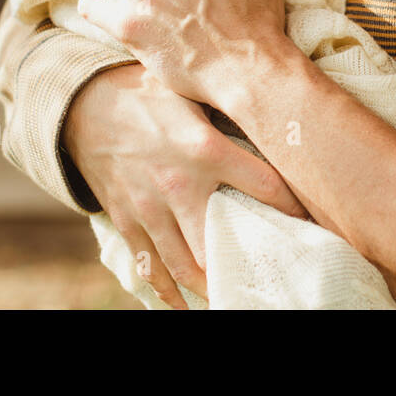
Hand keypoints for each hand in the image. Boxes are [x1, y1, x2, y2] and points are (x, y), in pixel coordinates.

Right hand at [65, 61, 307, 308]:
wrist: (84, 104)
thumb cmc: (147, 92)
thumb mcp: (191, 90)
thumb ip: (229, 106)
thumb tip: (274, 111)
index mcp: (204, 149)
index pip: (265, 185)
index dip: (293, 205)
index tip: (311, 219)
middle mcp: (179, 186)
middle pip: (225, 241)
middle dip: (252, 261)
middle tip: (276, 275)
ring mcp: (150, 210)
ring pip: (187, 266)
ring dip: (215, 286)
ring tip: (237, 295)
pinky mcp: (127, 222)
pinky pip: (150, 269)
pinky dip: (170, 293)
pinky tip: (189, 305)